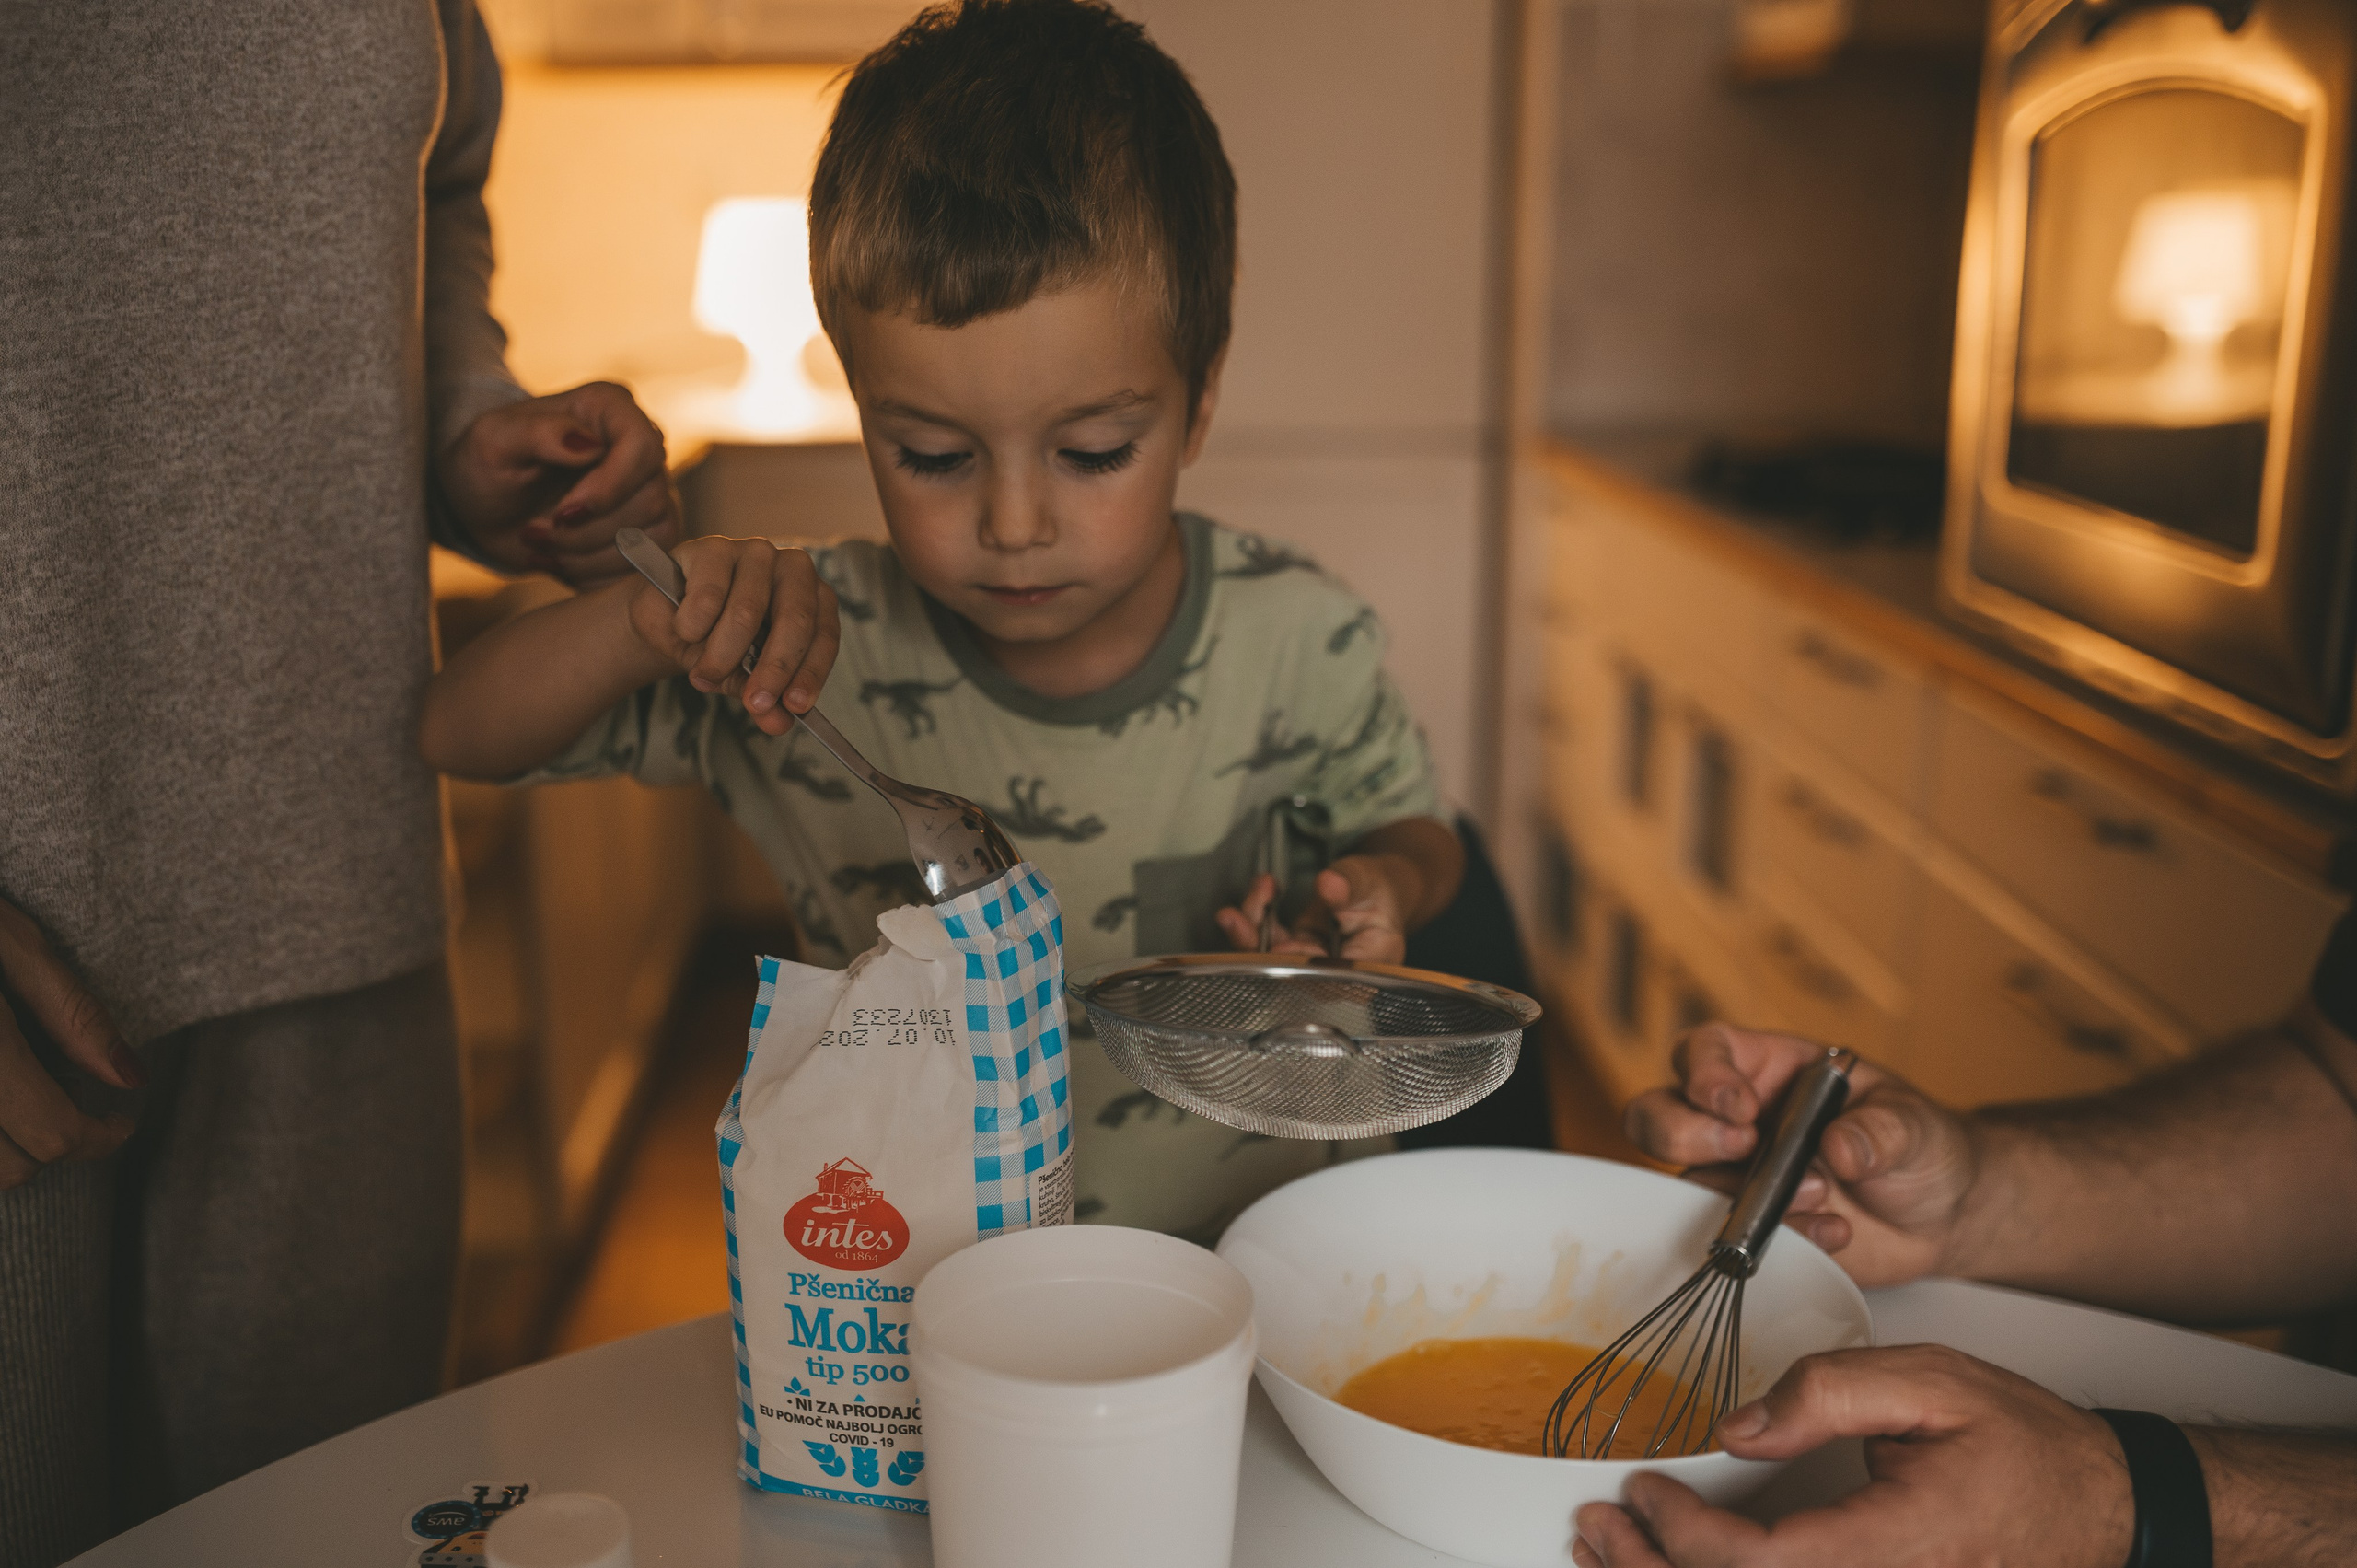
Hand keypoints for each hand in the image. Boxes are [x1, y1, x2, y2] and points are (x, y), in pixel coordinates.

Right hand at [0, 899, 139, 1189]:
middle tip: (71, 1101)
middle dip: (52, 1145)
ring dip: (1, 1153)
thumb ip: (70, 1012)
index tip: (121, 1119)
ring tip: (18, 1098)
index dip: (100, 1137)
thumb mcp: (9, 938)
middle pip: (6, 1170)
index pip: (51, 1134)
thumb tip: (131, 1079)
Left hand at [439, 381, 679, 582]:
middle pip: (650, 501)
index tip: (562, 513)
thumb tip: (589, 444)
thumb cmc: (487, 463)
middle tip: (533, 533)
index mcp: (610, 409)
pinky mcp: (649, 534)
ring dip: (587, 556)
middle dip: (586, 532)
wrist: (487, 506)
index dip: (609, 488)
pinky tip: (560, 560)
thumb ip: (538, 433)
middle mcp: (641, 449)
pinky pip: (645, 567)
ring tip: (541, 546)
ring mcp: (651, 493)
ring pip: (651, 539)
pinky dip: (596, 574)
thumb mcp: (493, 441)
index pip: (643, 446)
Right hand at [627, 535, 840, 735]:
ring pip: (745, 613)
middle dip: (773, 669)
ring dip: (720, 655)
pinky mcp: (714, 547)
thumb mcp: (744, 678)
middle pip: (794, 620)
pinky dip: (693, 626)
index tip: (793, 706)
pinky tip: (686, 631)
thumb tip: (778, 723)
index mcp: (814, 599)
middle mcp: (793, 569)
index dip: (810, 673)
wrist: (667, 621)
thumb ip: (766, 699)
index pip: (824, 636)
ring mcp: (754, 553)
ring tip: (703, 675)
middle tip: (753, 702)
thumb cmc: (718, 644)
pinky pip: (707, 597)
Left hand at [1215, 855, 1414, 963]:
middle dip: (1258, 946)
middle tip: (1235, 920)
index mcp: (1372, 963)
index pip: (1334, 974)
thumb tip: (1328, 884)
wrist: (1375, 889)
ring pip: (1273, 959)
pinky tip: (1264, 888)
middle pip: (1294, 972)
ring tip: (1245, 898)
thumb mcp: (1368, 878)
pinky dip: (1258, 915)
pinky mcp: (1295, 951)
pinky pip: (1269, 941)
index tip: (1282, 946)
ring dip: (1249, 930)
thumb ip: (1350, 883)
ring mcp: (1313, 962)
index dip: (1304, 964)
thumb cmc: (1378, 889)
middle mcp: (1339, 972)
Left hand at [1572, 1345, 2131, 1567]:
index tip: (1640, 1489)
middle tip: (1593, 1529)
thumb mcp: (1931, 1385)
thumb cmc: (2032, 1452)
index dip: (1683, 1534)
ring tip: (1607, 1557)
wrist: (2108, 1511)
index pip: (1757, 1563)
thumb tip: (1737, 1427)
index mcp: (1893, 1548)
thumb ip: (1827, 1393)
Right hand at [1622, 1024, 1979, 1288]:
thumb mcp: (1915, 1125)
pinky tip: (1837, 1232)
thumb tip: (1840, 1147)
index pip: (1705, 1051)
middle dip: (1682, 1133)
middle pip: (1659, 1115)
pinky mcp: (1751, 1228)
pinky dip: (1782, 1239)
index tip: (1739, 1107)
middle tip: (1742, 1147)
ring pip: (1682, 1184)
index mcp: (1769, 1069)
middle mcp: (1738, 1121)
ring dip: (1743, 1196)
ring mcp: (1738, 1177)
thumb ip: (1883, 1130)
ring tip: (1821, 1195)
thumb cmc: (1921, 1147)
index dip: (1704, 1074)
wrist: (1942, 1217)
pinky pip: (1732, 1237)